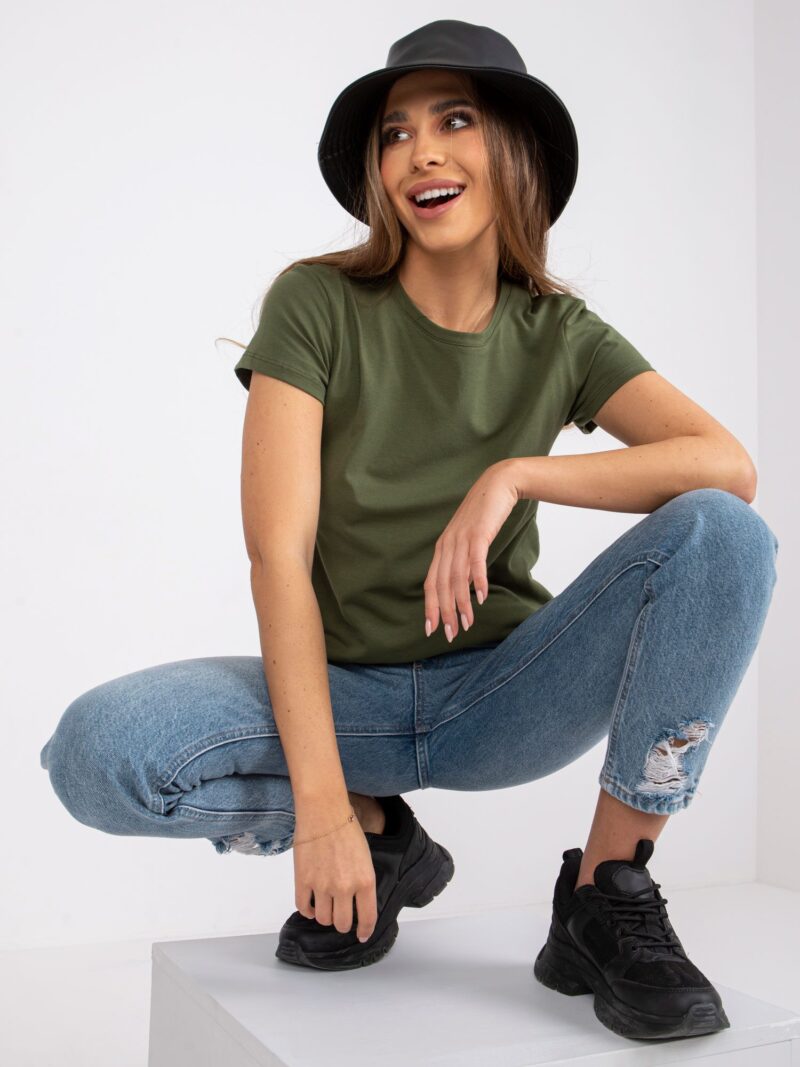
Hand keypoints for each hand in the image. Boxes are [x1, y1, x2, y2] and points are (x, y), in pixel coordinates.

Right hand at [293, 808, 377, 941]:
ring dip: (325, 916)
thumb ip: (362, 881)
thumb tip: (356, 901)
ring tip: (326, 907)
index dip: (365, 931)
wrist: (324, 812)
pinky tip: (311, 905)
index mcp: (365, 881)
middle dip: (343, 924)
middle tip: (342, 916)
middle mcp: (344, 888)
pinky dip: (308, 911)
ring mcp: (322, 886)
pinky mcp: (303, 881)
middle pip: (342, 924)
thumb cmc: (347, 828)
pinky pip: (303, 908)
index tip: (362, 935)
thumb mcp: (365, 857)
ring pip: (323, 919)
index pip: (367, 918)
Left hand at [423, 461, 518, 641]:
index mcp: (442, 549)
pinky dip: (478, 580)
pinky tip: (482, 597)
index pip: (431, 583)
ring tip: (467, 622)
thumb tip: (465, 588)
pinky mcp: (479, 534)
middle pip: (441, 585)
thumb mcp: (469, 541)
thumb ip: (464, 563)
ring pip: (456, 578)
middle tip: (451, 634)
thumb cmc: (484, 515)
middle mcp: (447, 545)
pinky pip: (475, 561)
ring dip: (461, 603)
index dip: (430, 607)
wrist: (498, 485)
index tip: (432, 629)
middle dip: (445, 612)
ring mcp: (462, 539)